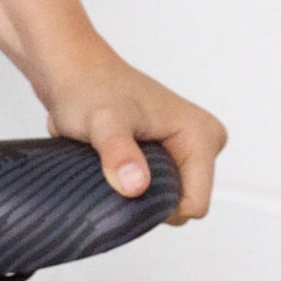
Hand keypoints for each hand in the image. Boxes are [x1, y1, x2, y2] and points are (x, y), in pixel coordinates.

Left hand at [34, 49, 224, 221]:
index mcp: (202, 135)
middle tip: (116, 169)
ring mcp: (189, 150)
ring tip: (115, 164)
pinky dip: (136, 186)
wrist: (76, 73)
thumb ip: (119, 153)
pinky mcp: (173, 155)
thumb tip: (136, 186)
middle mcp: (204, 143)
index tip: (123, 182)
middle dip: (148, 200)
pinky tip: (117, 165)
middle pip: (184, 204)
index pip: (194, 204)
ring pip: (170, 200)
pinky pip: (161, 190)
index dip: (157, 207)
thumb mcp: (103, 123)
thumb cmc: (89, 91)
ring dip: (140, 193)